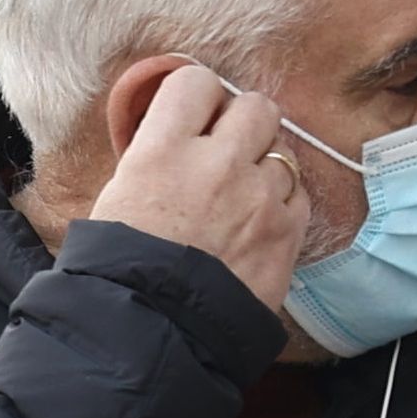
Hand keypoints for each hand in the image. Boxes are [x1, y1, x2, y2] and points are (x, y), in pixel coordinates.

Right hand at [88, 64, 309, 307]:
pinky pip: (299, 195)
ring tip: (242, 199)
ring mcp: (259, 198)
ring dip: (265, 169)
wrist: (154, 336)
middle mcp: (217, 163)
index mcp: (163, 150)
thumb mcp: (117, 198)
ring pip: (283, 152)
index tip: (196, 115)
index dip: (198, 96)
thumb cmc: (121, 273)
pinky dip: (283, 205)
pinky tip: (258, 225)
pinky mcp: (286, 234)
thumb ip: (154, 157)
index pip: (195, 82)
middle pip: (255, 106)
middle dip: (244, 123)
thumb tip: (173, 138)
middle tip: (229, 149)